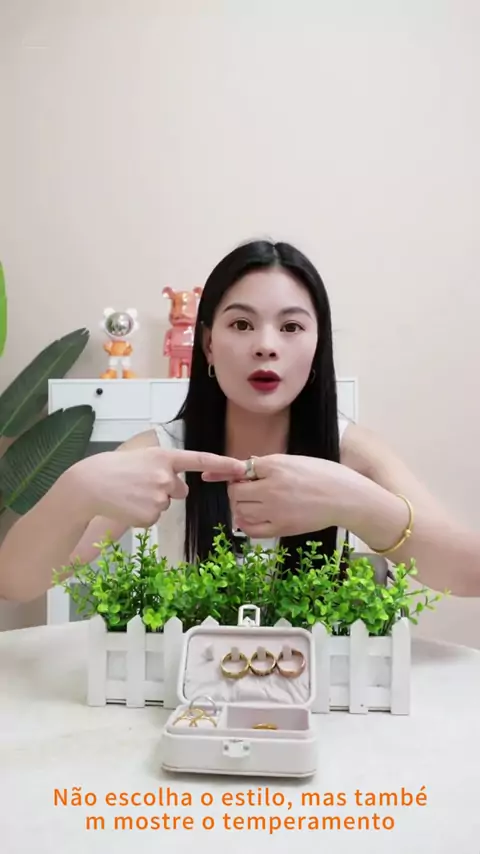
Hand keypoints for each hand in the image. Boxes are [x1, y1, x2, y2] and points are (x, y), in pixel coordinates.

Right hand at [69, 447, 246, 528]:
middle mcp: (165, 476)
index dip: (222, 464)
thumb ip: (165, 469)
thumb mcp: (141, 459)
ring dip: (149, 502)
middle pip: (178, 490)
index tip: (241, 467)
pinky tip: (126, 506)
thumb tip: (182, 489)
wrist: (89, 485)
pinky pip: (152, 518)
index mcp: (163, 456)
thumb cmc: (113, 469)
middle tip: (138, 485)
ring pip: (164, 505)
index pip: (199, 460)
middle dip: (164, 490)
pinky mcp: (150, 516)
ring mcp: (159, 497)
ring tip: (128, 494)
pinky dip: (141, 514)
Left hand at [203, 453, 363, 537]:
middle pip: (236, 492)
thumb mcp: (295, 460)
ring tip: (251, 503)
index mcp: (275, 466)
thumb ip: (268, 464)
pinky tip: (249, 519)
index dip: (230, 473)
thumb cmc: (325, 475)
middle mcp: (271, 488)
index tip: (220, 476)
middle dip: (236, 491)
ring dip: (239, 507)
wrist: (346, 498)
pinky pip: (250, 529)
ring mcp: (275, 510)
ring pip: (240, 510)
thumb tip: (245, 466)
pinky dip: (245, 524)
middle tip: (246, 490)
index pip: (240, 470)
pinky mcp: (281, 528)